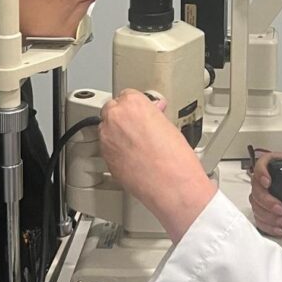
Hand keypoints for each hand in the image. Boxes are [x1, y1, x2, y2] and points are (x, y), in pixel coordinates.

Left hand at [99, 89, 215, 241]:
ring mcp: (107, 138)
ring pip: (107, 129)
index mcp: (133, 104)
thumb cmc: (176, 159)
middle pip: (113, 109)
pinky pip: (107, 147)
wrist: (172, 186)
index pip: (128, 95)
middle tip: (140, 128)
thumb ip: (154, 114)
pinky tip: (133, 156)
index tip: (143, 113)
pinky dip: (116, 149)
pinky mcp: (105, 157)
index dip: (137, 106)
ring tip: (138, 145)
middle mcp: (115, 118)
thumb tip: (152, 113)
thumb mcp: (169, 126)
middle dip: (124, 117)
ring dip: (118, 133)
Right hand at [249, 154, 281, 236]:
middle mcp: (277, 177)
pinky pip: (260, 215)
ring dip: (266, 214)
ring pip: (256, 201)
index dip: (261, 172)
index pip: (265, 162)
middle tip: (280, 209)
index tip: (267, 183)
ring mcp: (273, 193)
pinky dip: (267, 223)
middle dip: (265, 200)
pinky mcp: (272, 208)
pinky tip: (279, 226)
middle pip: (256, 185)